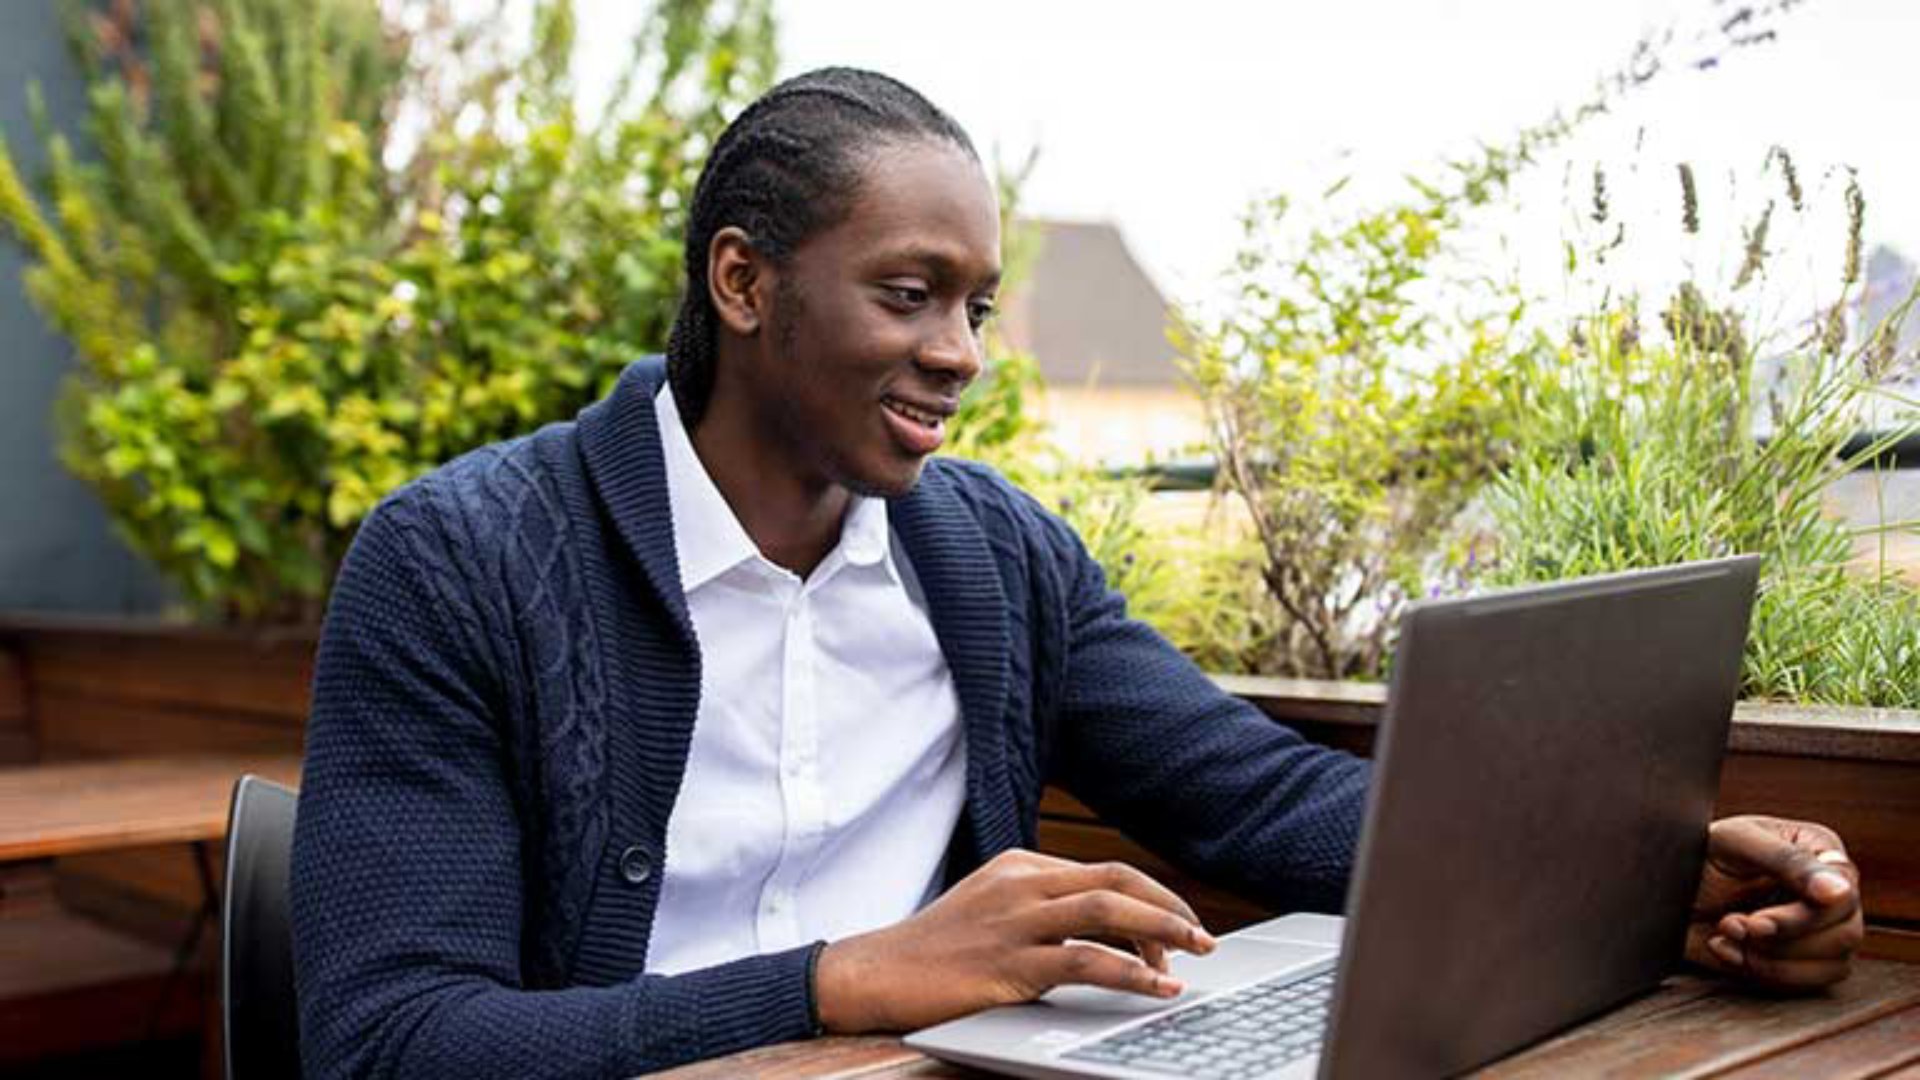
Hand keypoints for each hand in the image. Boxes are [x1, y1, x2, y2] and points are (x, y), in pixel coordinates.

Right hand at [814, 849, 1216, 1032]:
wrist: (874, 973)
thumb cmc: (935, 951)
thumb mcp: (991, 913)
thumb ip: (1039, 912)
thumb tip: (1102, 936)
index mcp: (1021, 867)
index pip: (1104, 874)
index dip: (1150, 901)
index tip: (1176, 930)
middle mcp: (1022, 884)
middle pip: (1115, 881)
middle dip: (1168, 906)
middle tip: (1203, 937)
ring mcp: (1014, 921)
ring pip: (1106, 911)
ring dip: (1161, 931)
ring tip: (1195, 955)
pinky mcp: (1008, 962)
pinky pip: (1084, 961)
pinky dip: (1130, 972)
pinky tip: (1156, 987)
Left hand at [1684, 815, 1863, 990]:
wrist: (1663, 884)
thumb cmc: (1698, 851)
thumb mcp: (1736, 842)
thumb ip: (1787, 861)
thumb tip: (1840, 891)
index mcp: (1821, 852)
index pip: (1844, 894)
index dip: (1806, 915)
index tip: (1759, 922)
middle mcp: (1829, 893)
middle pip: (1846, 933)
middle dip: (1784, 938)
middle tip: (1734, 924)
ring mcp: (1820, 929)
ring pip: (1832, 964)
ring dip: (1773, 958)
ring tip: (1727, 932)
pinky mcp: (1801, 960)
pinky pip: (1805, 983)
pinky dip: (1763, 972)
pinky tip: (1726, 950)